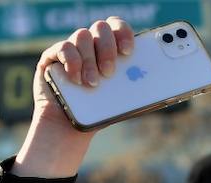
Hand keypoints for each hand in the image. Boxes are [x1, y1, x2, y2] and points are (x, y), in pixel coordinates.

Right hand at [16, 17, 134, 177]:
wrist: (70, 127)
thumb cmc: (98, 112)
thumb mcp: (121, 100)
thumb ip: (135, 87)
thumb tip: (157, 83)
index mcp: (110, 49)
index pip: (118, 27)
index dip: (124, 33)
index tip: (128, 52)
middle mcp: (91, 44)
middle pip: (101, 27)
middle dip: (107, 49)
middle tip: (109, 73)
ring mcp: (71, 48)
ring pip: (82, 36)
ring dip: (90, 61)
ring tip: (93, 84)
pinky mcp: (52, 57)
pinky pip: (64, 47)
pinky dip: (73, 62)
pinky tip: (76, 80)